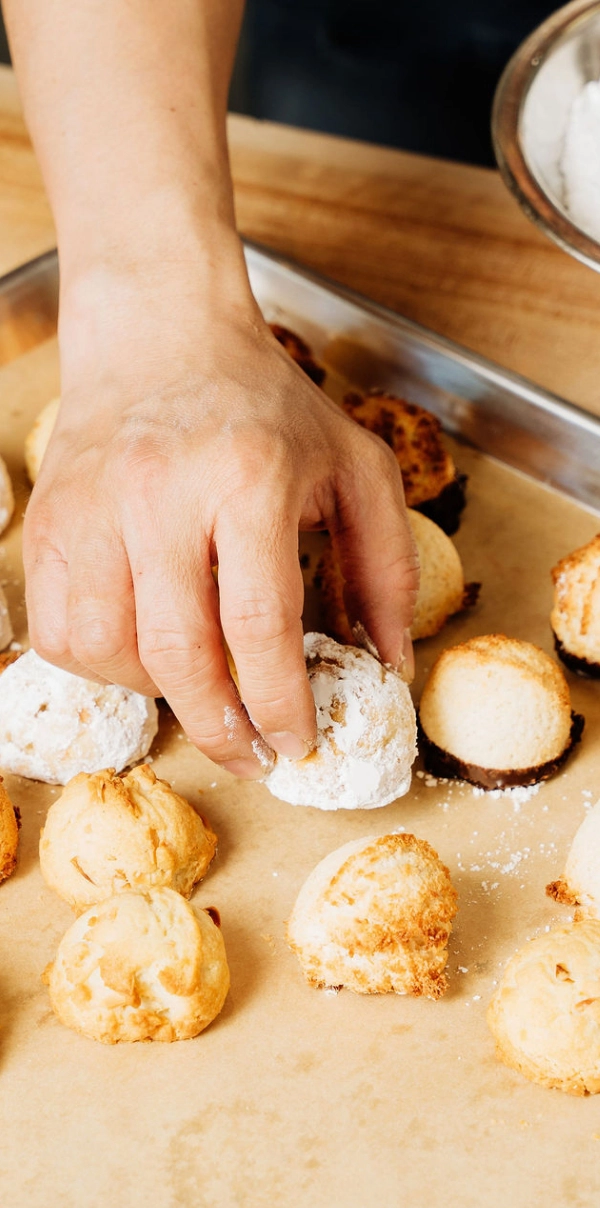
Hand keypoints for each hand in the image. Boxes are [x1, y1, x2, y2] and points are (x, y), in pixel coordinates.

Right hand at [24, 262, 418, 776]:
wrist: (160, 336)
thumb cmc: (266, 407)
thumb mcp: (355, 467)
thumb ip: (387, 567)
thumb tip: (388, 665)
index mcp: (249, 477)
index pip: (258, 623)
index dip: (279, 703)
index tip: (297, 745)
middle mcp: (161, 492)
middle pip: (179, 652)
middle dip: (220, 728)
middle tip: (252, 756)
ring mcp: (92, 507)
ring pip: (110, 649)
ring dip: (160, 693)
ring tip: (200, 683)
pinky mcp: (48, 522)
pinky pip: (60, 632)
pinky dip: (104, 664)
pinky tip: (146, 648)